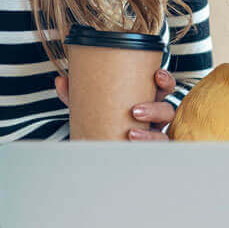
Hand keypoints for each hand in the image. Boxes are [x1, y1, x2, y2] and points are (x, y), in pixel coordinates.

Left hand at [54, 68, 177, 140]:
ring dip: (150, 134)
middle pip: (167, 110)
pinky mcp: (149, 152)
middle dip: (155, 109)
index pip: (164, 87)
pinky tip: (131, 147)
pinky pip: (154, 152)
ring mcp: (154, 136)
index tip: (156, 75)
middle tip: (135, 110)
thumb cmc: (102, 120)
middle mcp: (155, 118)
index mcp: (147, 99)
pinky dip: (145, 148)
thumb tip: (61, 81)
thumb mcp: (90, 105)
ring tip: (131, 133)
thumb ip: (76, 93)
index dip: (165, 80)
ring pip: (163, 134)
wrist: (96, 148)